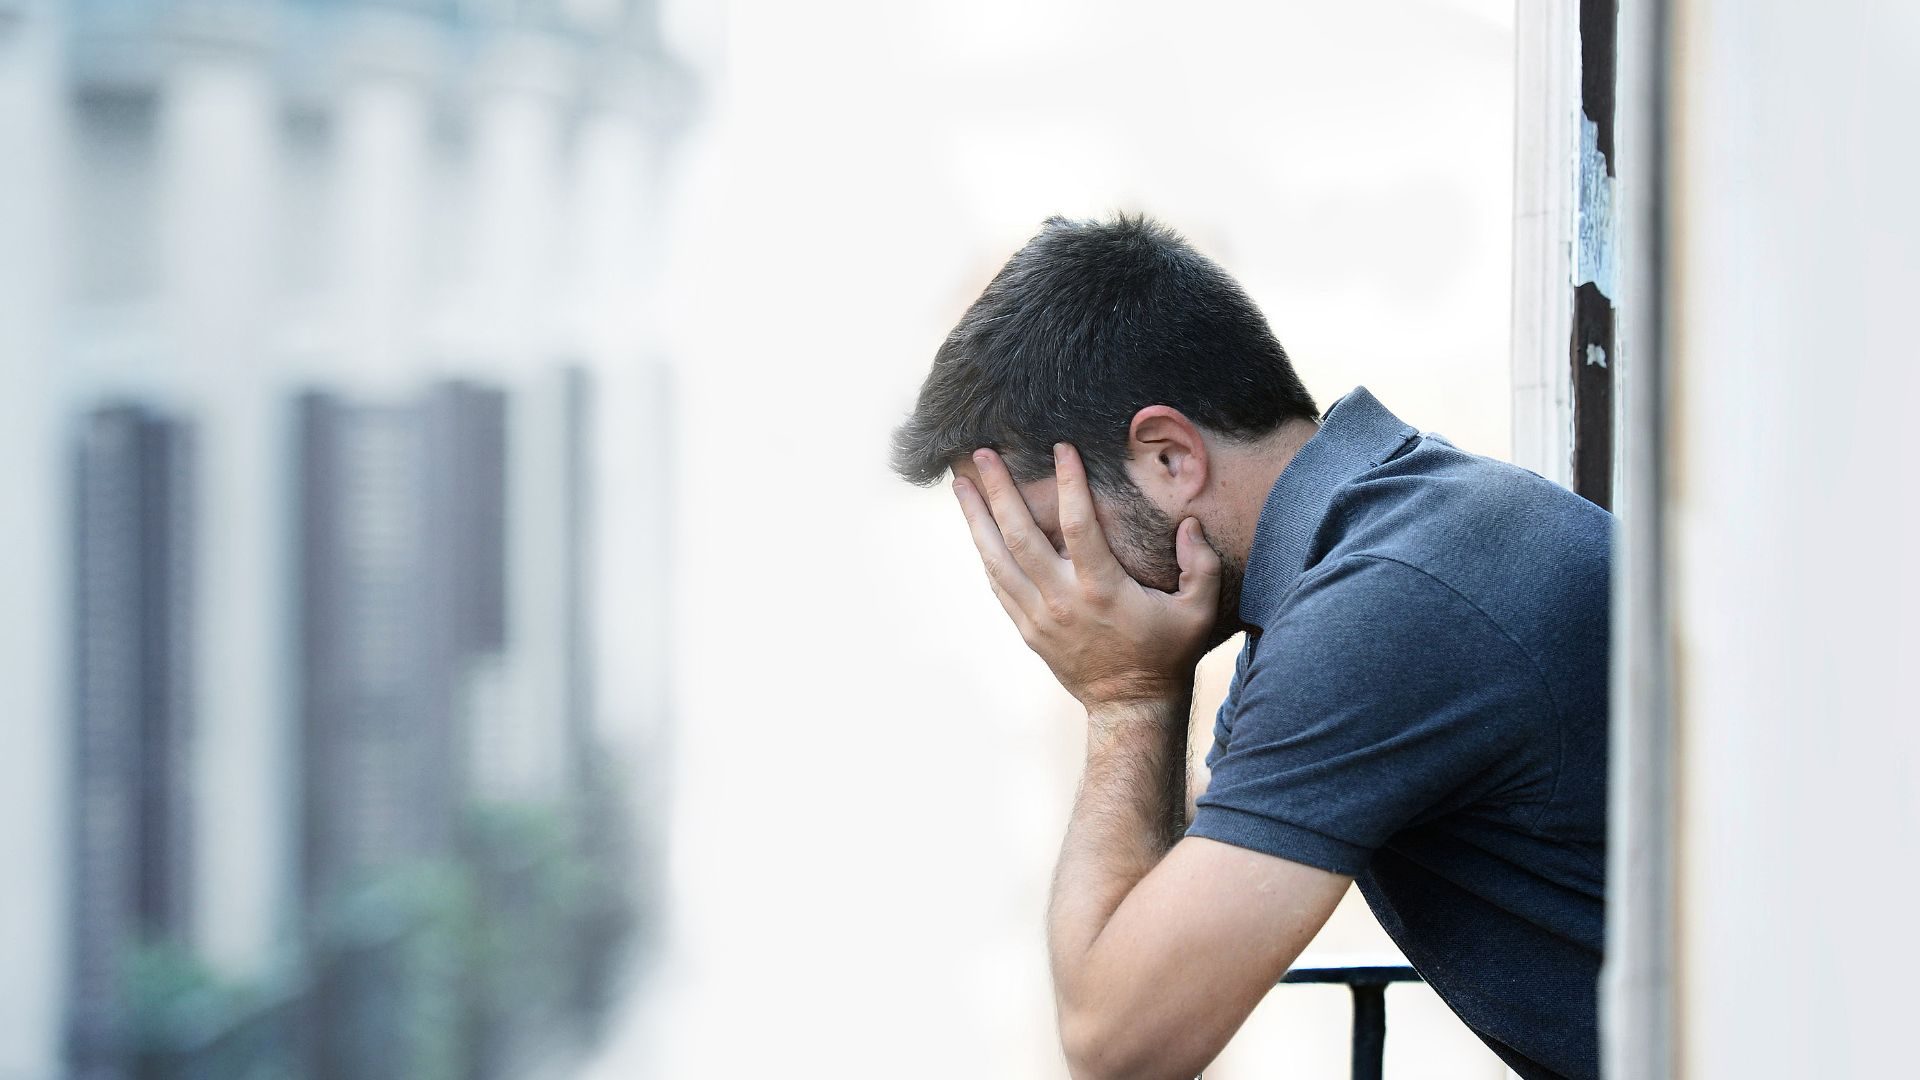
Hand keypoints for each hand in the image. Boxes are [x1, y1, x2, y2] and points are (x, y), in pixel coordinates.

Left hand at [953, 444, 1221, 710]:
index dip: (1068, 484)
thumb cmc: (1167, 654)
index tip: (1061, 449)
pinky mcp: (1027, 629)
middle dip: (999, 491)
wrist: (1130, 705)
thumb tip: (1189, 524)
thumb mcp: (1199, 612)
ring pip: (996, 560)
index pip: (1077, 525)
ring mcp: (1039, 617)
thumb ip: (1201, 565)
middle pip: (1019, 536)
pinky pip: (998, 584)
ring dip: (975, 518)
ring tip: (960, 483)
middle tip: (982, 453)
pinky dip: (984, 553)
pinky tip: (975, 527)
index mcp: (1102, 590)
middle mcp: (1062, 600)